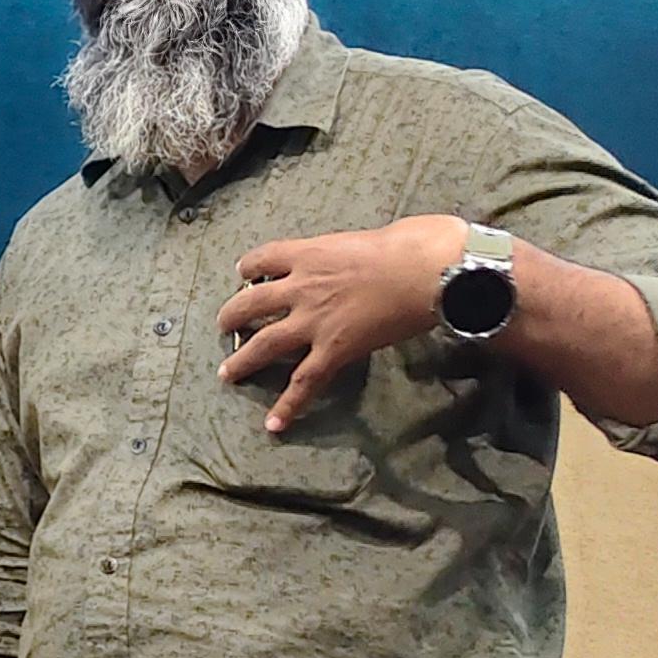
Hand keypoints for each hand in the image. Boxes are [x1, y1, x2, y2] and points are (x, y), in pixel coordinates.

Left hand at [216, 214, 463, 432]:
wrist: (432, 271)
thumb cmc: (417, 244)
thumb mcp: (380, 233)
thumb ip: (365, 247)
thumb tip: (387, 249)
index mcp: (312, 253)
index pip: (264, 258)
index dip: (249, 267)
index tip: (243, 273)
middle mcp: (302, 287)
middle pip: (251, 302)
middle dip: (233, 315)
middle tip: (225, 325)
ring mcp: (314, 321)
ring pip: (264, 344)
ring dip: (242, 360)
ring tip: (227, 373)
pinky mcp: (334, 350)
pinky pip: (304, 382)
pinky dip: (288, 405)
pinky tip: (272, 424)